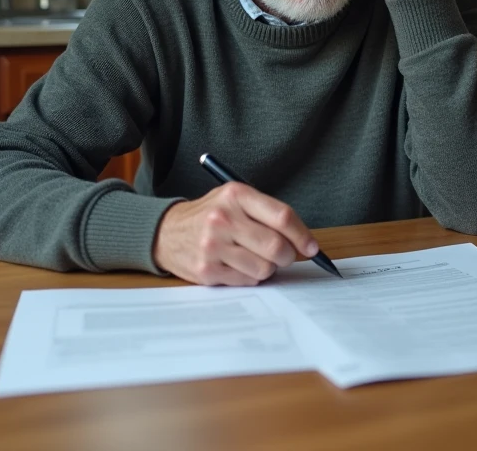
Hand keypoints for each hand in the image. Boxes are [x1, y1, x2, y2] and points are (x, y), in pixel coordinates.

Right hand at [153, 182, 318, 285]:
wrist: (165, 232)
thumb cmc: (211, 215)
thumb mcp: (235, 200)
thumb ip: (268, 214)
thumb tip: (305, 242)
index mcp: (236, 195)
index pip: (282, 216)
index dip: (302, 235)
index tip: (311, 247)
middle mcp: (223, 218)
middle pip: (276, 247)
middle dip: (287, 256)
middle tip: (283, 256)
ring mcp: (213, 246)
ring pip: (264, 268)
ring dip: (268, 268)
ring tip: (254, 257)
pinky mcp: (206, 270)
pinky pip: (247, 281)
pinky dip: (250, 277)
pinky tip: (238, 265)